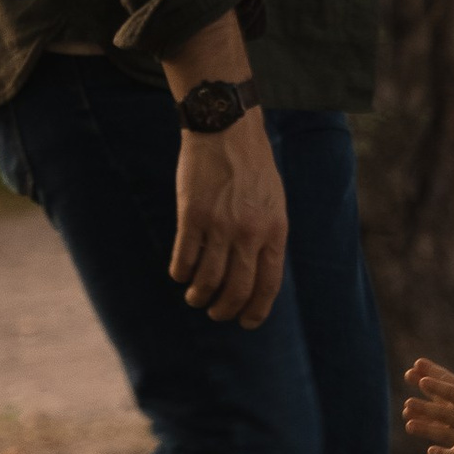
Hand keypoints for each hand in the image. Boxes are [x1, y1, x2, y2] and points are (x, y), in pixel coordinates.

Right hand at [171, 109, 288, 327]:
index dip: (256, 310)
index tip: (246, 322)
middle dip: (224, 309)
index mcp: (274, 230)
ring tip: (194, 297)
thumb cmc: (252, 167)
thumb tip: (257, 273)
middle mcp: (249, 233)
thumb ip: (267, 236)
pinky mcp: (192, 216)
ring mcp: (220, 225)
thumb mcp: (274, 202)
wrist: (226, 130)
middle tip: (215, 312)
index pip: (268, 284)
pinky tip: (179, 274)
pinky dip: (180, 273)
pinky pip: (184, 258)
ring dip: (198, 296)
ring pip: (207, 279)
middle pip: (236, 289)